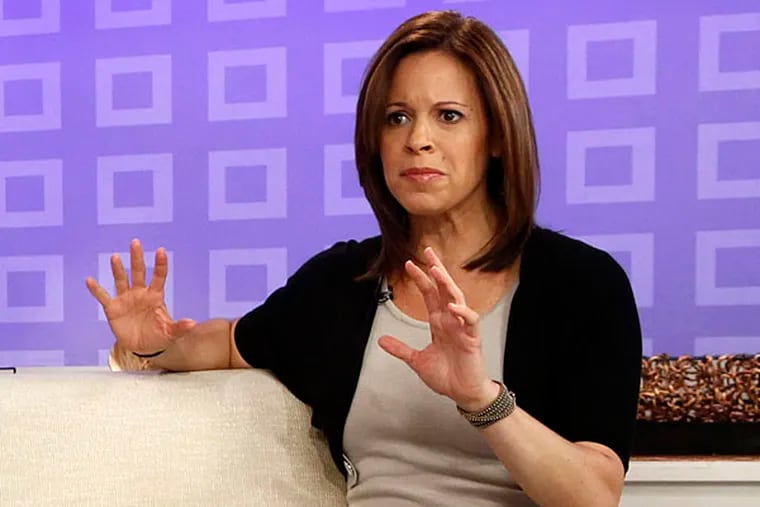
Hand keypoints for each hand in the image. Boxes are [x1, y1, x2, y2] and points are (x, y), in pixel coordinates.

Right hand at [85, 239, 194, 354]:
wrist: (142, 347)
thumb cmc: (158, 336)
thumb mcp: (170, 333)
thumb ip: (180, 327)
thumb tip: (193, 323)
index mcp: (155, 296)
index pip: (158, 277)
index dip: (160, 264)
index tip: (161, 250)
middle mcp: (140, 293)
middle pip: (138, 272)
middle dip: (137, 258)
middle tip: (136, 242)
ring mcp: (125, 299)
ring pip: (121, 280)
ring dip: (118, 269)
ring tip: (116, 257)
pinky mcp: (113, 308)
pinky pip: (103, 296)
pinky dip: (96, 289)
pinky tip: (89, 280)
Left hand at [378, 247, 498, 410]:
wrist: (463, 394)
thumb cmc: (447, 376)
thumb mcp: (417, 361)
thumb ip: (401, 349)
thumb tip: (381, 340)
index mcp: (439, 323)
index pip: (430, 294)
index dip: (421, 279)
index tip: (410, 264)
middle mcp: (451, 320)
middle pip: (444, 289)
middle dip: (436, 270)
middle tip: (428, 252)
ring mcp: (462, 328)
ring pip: (456, 299)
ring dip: (447, 285)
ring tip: (436, 271)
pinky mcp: (472, 339)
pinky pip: (470, 321)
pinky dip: (463, 313)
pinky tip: (453, 306)